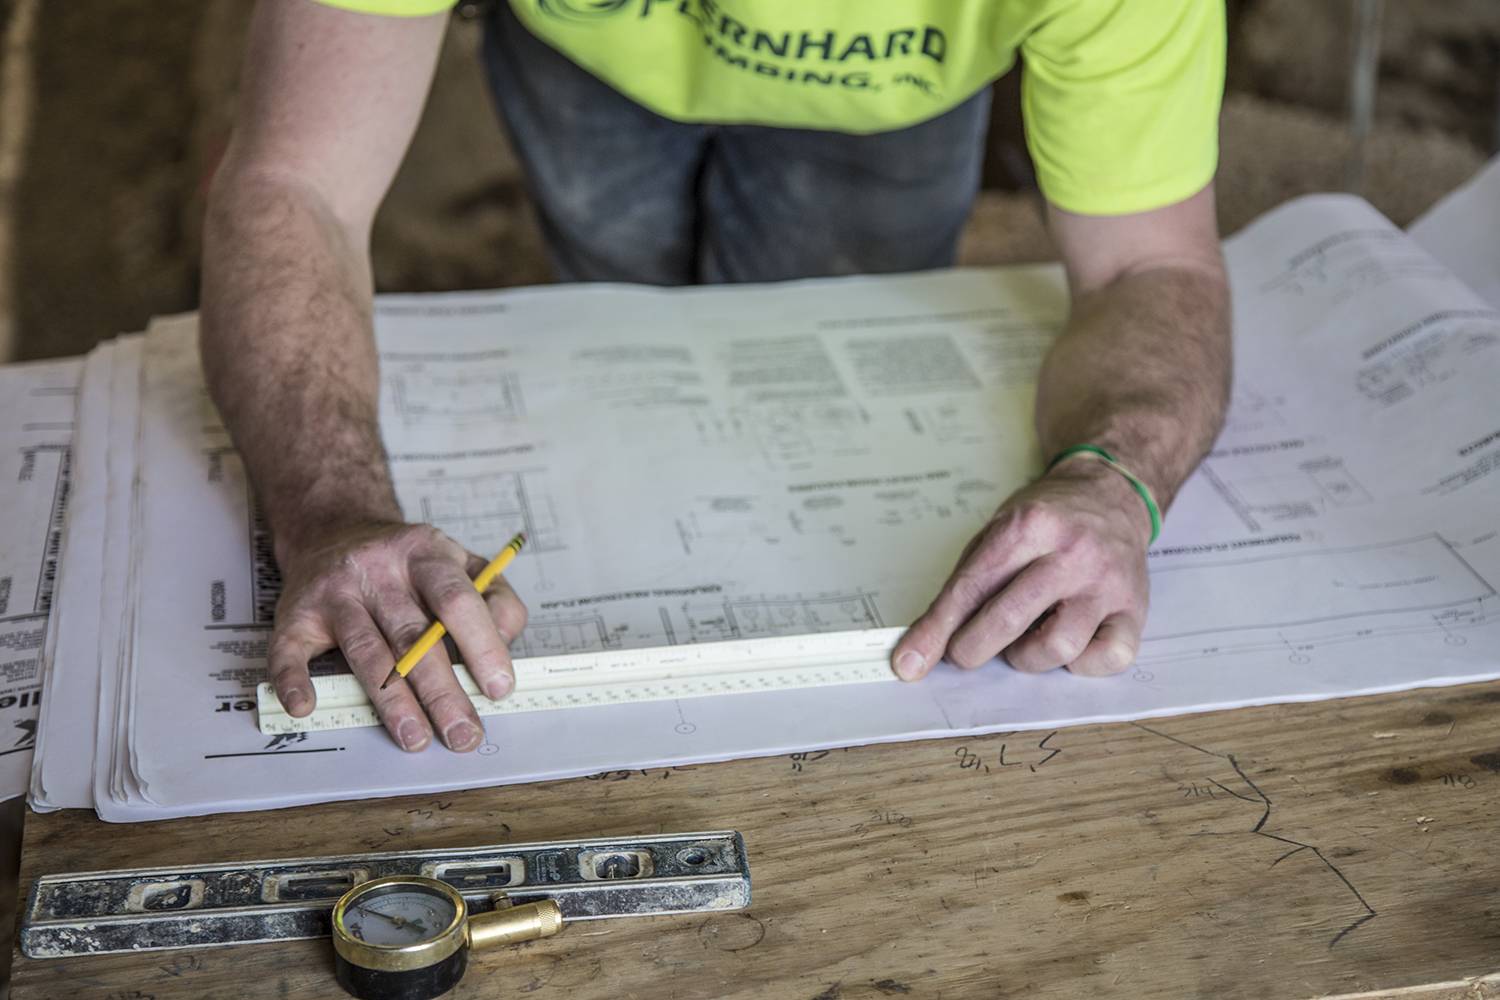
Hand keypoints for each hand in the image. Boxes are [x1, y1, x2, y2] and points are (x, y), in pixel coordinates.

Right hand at [267, 520, 527, 751]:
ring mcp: (335, 592)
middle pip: (413, 636)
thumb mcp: (460, 561)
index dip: (481, 645)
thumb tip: (504, 644)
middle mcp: (378, 570)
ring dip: (391, 701)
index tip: (498, 688)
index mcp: (427, 554)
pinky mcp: (296, 614)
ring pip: (366, 651)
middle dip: (442, 692)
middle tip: (462, 734)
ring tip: (414, 738)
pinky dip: (294, 680)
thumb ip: (495, 598)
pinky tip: (307, 707)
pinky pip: (290, 650)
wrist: (333, 530)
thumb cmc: (407, 562)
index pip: (458, 601)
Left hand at [891, 459, 1151, 679]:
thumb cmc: (1046, 520)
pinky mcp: (1136, 608)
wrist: (1112, 494)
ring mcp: (1109, 582)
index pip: (973, 587)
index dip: (937, 630)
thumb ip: (963, 584)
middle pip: (1010, 619)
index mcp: (1030, 525)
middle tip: (965, 651)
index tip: (911, 662)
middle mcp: (1073, 553)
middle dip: (973, 648)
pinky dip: (1081, 664)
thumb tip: (924, 644)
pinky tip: (1068, 644)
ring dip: (1027, 657)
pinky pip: (1109, 659)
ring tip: (1021, 641)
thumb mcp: (996, 532)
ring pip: (1059, 647)